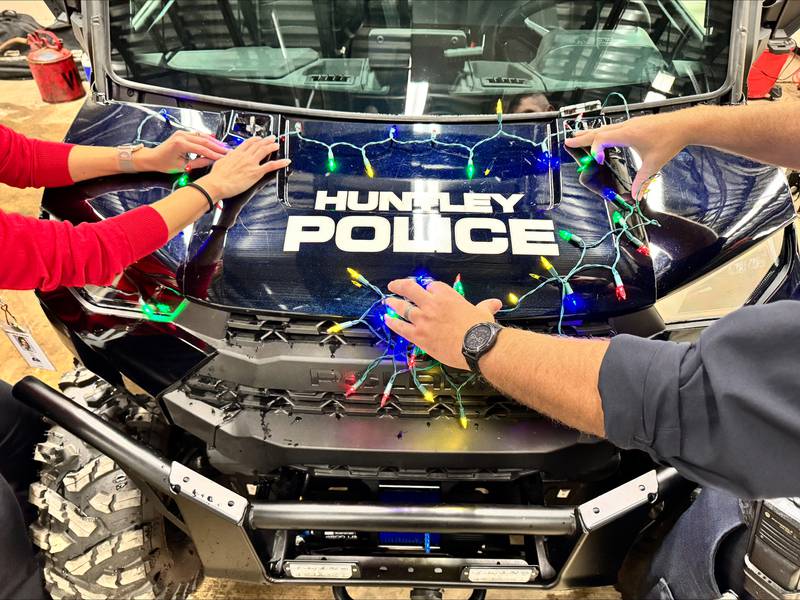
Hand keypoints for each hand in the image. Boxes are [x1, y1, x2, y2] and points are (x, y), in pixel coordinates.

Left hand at [136, 130, 229, 172]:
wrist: (153, 158)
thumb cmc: (164, 163)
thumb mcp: (182, 166)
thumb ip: (198, 162)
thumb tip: (211, 160)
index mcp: (180, 144)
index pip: (202, 149)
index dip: (214, 154)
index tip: (223, 158)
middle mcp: (182, 136)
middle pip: (204, 140)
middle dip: (217, 146)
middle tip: (227, 151)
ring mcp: (182, 133)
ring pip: (202, 136)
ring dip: (214, 141)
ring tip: (223, 147)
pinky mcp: (183, 133)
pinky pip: (198, 134)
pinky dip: (207, 138)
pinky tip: (215, 141)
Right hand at [196, 135, 289, 200]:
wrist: (216, 183)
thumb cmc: (216, 177)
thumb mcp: (220, 162)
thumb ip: (227, 159)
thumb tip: (229, 157)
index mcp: (236, 153)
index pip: (247, 143)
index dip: (255, 139)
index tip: (258, 138)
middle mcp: (244, 156)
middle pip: (258, 145)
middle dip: (266, 140)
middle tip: (271, 138)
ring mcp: (251, 163)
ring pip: (264, 151)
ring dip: (272, 147)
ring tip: (277, 145)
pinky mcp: (256, 172)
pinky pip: (271, 166)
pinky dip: (280, 163)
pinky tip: (286, 161)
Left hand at [383, 279, 501, 368]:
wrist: (478, 346)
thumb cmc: (481, 330)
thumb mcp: (484, 312)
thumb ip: (486, 306)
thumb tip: (494, 303)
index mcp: (447, 296)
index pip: (432, 286)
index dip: (427, 287)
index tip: (425, 289)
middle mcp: (432, 305)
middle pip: (410, 289)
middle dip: (400, 286)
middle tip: (394, 285)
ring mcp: (423, 319)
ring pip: (402, 307)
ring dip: (393, 303)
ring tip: (387, 301)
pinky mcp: (419, 335)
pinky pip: (400, 327)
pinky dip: (392, 323)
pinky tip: (387, 320)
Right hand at [565, 111, 691, 199]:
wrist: (684, 124)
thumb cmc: (669, 140)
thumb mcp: (654, 164)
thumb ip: (642, 181)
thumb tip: (636, 196)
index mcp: (627, 134)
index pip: (601, 139)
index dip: (595, 150)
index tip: (596, 161)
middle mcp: (625, 127)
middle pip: (598, 131)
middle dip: (582, 138)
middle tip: (568, 141)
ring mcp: (630, 124)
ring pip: (605, 128)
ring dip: (591, 134)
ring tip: (579, 136)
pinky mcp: (635, 124)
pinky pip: (613, 128)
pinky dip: (603, 133)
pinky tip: (603, 137)